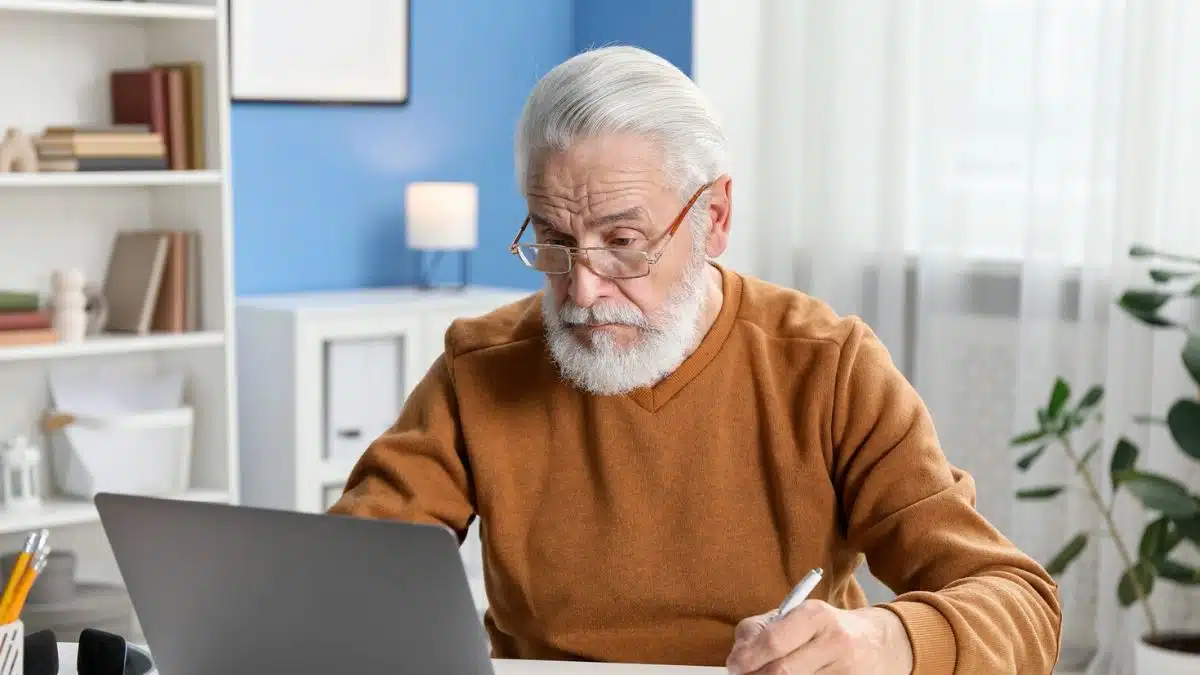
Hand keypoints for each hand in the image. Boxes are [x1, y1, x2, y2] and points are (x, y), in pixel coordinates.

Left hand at [725, 602, 913, 674]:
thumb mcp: (795, 616)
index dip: (748, 658)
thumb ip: (760, 629)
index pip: (774, 642)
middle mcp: (834, 641)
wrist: (878, 642)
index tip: (734, 666)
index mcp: (815, 615)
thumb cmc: (824, 628)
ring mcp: (846, 670)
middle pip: (782, 673)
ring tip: (767, 674)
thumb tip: (738, 656)